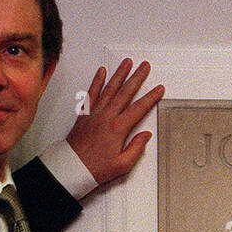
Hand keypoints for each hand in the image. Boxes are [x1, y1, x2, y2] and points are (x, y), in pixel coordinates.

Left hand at [65, 58, 165, 184]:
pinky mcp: (85, 114)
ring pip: (110, 89)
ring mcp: (95, 113)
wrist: (72, 167)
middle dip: (137, 78)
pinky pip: (92, 93)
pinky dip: (97, 81)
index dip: (151, 97)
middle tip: (144, 66)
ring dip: (119, 74)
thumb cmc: (95, 168)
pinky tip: (102, 72)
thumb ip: (136, 148)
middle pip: (125, 92)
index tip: (159, 89)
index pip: (139, 108)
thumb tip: (145, 135)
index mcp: (118, 128)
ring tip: (127, 63)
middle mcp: (106, 117)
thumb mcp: (123, 165)